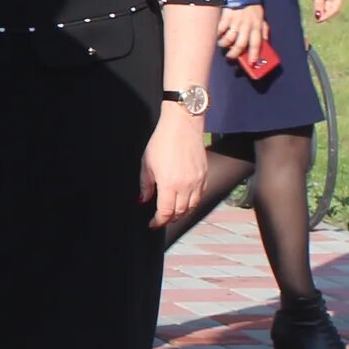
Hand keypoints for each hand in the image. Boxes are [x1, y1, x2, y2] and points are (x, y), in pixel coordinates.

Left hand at [143, 108, 208, 226]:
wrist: (183, 124)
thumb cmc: (163, 140)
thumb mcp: (147, 163)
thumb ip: (145, 185)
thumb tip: (143, 200)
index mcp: (169, 184)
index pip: (165, 212)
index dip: (158, 222)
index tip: (152, 224)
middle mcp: (186, 185)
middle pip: (180, 212)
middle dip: (169, 219)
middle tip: (161, 219)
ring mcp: (197, 180)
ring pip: (192, 206)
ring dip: (182, 213)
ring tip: (173, 214)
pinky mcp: (204, 174)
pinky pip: (200, 195)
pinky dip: (193, 203)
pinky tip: (186, 201)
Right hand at [217, 1, 268, 62]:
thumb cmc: (252, 8)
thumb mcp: (262, 19)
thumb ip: (264, 31)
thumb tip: (265, 43)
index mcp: (257, 27)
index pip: (256, 44)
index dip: (254, 54)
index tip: (251, 63)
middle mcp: (247, 25)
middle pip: (240, 44)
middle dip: (234, 54)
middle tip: (230, 57)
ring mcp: (236, 22)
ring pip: (229, 39)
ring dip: (224, 45)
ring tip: (223, 45)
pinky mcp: (227, 17)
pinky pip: (221, 30)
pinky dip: (218, 34)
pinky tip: (219, 34)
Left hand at [312, 0, 345, 21]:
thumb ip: (319, 4)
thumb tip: (318, 16)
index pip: (334, 9)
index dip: (326, 16)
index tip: (318, 20)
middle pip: (331, 9)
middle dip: (323, 12)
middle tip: (315, 14)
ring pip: (328, 6)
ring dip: (320, 6)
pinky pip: (326, 2)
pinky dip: (320, 2)